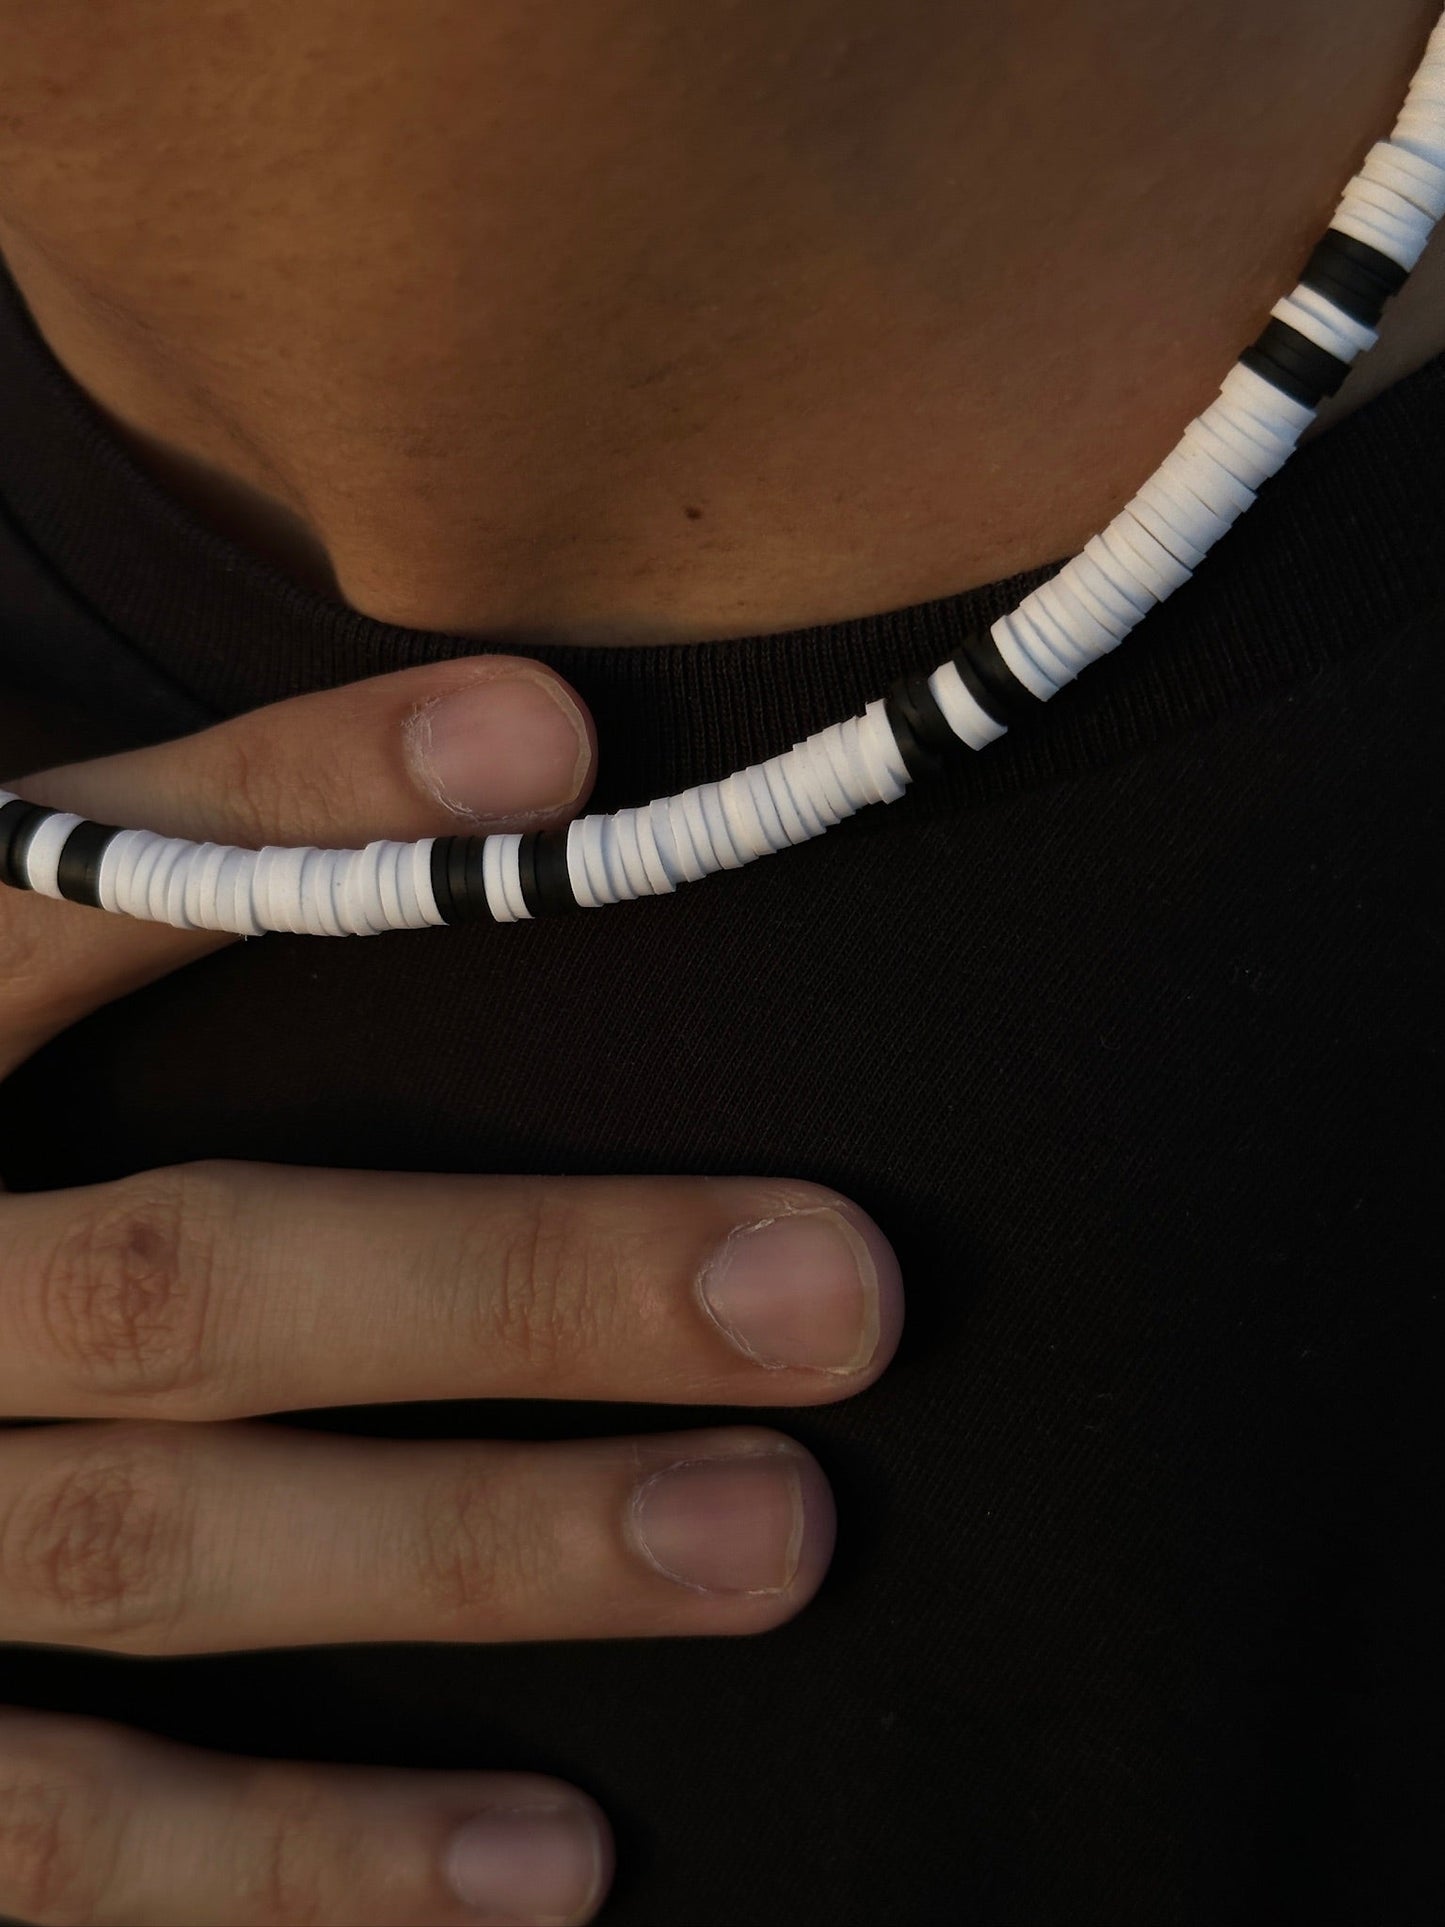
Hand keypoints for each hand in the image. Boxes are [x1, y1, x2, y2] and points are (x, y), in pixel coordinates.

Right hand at [0, 656, 903, 1926]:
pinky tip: (551, 1859)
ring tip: (771, 1535)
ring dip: (475, 1547)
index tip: (550, 754)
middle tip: (828, 1290)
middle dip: (517, 1284)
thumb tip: (524, 747)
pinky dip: (308, 1856)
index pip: (46, 901)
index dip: (284, 816)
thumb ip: (129, 899)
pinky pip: (65, 1834)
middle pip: (183, 1280)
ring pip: (158, 1547)